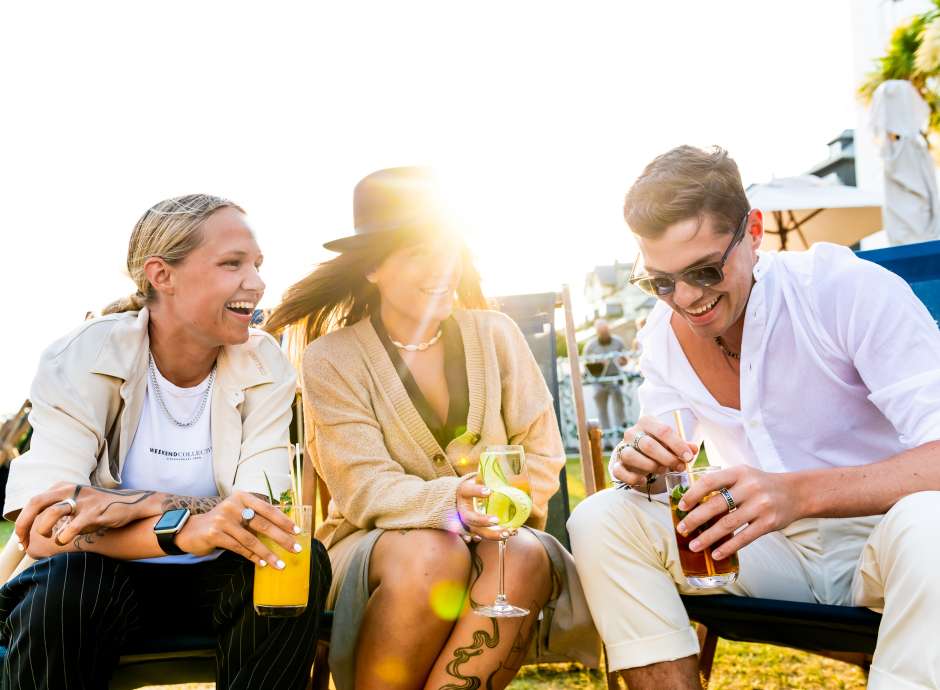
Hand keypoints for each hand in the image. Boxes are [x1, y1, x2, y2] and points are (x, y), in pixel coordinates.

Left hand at [16, 483, 159, 550]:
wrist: (131, 505)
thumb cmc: (99, 509)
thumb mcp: (75, 504)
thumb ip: (55, 509)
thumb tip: (32, 529)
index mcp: (63, 487)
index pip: (34, 502)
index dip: (22, 522)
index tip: (22, 540)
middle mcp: (71, 490)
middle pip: (36, 502)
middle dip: (24, 524)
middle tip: (23, 542)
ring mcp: (83, 500)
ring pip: (52, 513)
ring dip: (44, 529)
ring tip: (50, 537)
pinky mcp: (95, 512)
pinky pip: (72, 527)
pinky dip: (63, 538)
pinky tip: (64, 541)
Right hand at [176, 492, 301, 567]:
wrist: (191, 529)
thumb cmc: (222, 522)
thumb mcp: (239, 513)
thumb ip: (257, 517)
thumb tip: (284, 528)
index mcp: (243, 497)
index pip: (268, 509)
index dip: (284, 520)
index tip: (297, 531)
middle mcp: (233, 505)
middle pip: (263, 524)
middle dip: (282, 538)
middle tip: (296, 549)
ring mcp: (223, 519)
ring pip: (251, 539)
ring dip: (268, 554)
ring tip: (280, 564)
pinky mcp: (215, 534)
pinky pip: (239, 548)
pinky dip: (252, 557)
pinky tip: (262, 564)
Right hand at [456, 477, 510, 542]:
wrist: (457, 499)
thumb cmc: (471, 487)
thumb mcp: (474, 480)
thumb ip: (485, 477)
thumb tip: (504, 469)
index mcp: (463, 492)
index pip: (468, 491)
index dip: (477, 491)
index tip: (489, 490)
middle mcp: (462, 509)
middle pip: (470, 518)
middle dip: (483, 520)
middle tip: (497, 520)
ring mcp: (466, 522)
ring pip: (477, 531)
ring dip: (493, 534)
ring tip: (507, 532)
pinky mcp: (473, 530)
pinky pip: (484, 536)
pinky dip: (497, 537)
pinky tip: (509, 533)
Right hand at [610, 416, 696, 485]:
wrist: (637, 454)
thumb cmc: (659, 446)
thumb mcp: (671, 443)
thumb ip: (683, 446)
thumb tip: (693, 449)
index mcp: (646, 422)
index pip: (663, 430)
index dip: (678, 445)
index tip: (688, 457)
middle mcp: (631, 433)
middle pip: (648, 445)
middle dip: (667, 458)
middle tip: (679, 467)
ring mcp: (622, 448)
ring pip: (632, 456)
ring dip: (651, 466)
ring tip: (662, 471)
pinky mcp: (616, 464)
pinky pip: (620, 472)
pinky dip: (634, 478)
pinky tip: (645, 480)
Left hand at [676, 465, 799, 559]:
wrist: (796, 492)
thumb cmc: (761, 484)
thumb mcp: (743, 475)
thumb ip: (722, 483)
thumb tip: (692, 501)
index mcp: (739, 473)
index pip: (710, 481)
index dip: (693, 494)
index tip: (681, 506)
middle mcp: (749, 488)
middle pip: (715, 505)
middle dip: (695, 519)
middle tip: (682, 529)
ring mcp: (760, 506)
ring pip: (727, 524)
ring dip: (707, 537)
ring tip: (694, 546)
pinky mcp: (769, 523)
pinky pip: (744, 537)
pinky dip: (728, 547)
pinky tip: (716, 554)